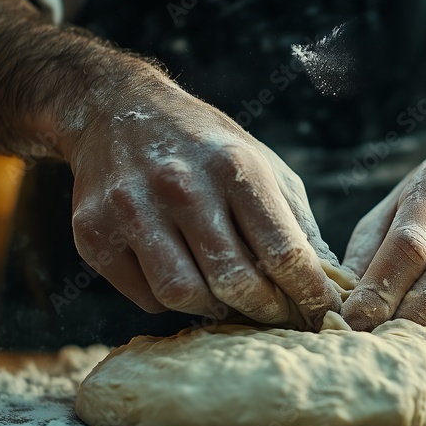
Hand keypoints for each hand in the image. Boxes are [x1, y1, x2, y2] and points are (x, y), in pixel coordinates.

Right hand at [67, 73, 340, 327]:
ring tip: (228, 299)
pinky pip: (146, 296)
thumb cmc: (203, 146)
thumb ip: (296, 222)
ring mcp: (132, 210)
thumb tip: (332, 282)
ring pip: (184, 296)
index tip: (323, 312)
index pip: (283, 251)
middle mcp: (182, 186)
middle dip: (266, 309)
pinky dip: (171, 300)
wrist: (115, 111)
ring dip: (215, 309)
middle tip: (278, 315)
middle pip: (235, 282)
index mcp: (234, 167)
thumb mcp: (261, 164)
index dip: (310, 292)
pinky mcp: (93, 233)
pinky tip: (183, 275)